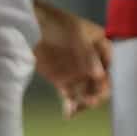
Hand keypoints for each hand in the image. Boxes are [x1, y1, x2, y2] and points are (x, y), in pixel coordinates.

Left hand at [32, 0, 111, 115]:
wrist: (26, 25)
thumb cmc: (55, 22)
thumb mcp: (75, 33)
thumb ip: (88, 54)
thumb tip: (100, 75)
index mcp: (100, 45)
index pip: (110, 64)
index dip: (107, 76)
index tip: (100, 84)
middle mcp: (92, 61)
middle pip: (101, 82)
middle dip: (97, 93)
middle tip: (90, 101)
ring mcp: (77, 71)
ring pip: (87, 91)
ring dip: (85, 101)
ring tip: (77, 109)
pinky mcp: (62, 80)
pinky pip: (71, 96)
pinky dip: (71, 105)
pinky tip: (69, 113)